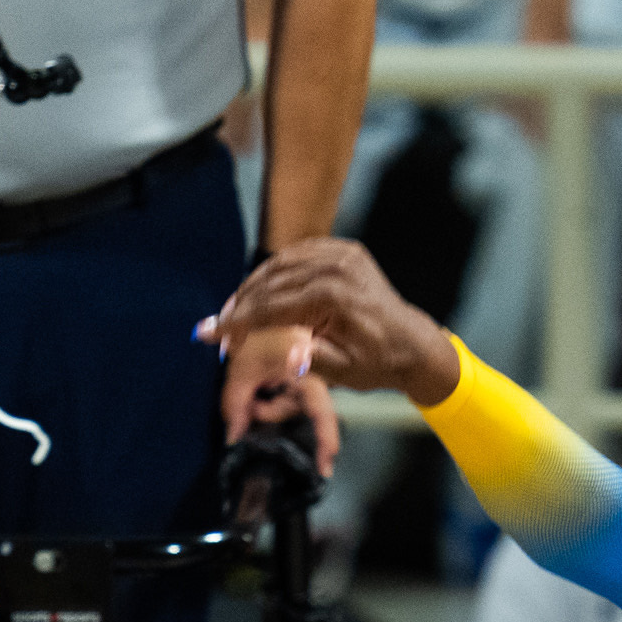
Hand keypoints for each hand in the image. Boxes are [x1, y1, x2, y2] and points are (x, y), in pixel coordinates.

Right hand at [201, 240, 457, 403]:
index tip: (208, 333)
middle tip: (215, 326)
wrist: (412, 345)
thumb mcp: (340, 370)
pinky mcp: (344, 250)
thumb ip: (305, 358)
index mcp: (334, 295)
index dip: (237, 322)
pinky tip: (259, 286)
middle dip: (239, 304)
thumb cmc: (377, 363)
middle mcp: (336, 266)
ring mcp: (341, 254)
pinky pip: (299, 253)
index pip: (272, 306)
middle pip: (272, 281)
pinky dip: (276, 269)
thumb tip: (276, 353)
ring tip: (233, 310)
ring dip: (253, 285)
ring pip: (281, 263)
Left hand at [221, 322, 341, 475]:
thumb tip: (233, 438)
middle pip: (294, 411)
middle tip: (247, 399)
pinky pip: (283, 398)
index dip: (326, 440)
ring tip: (252, 381)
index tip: (326, 466)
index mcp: (307, 369)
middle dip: (268, 411)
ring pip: (285, 406)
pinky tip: (261, 384)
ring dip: (264, 403)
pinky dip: (268, 396)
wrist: (256, 309)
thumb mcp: (241, 366)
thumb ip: (235, 404)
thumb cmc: (255, 331)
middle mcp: (312, 375)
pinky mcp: (298, 378)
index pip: (321, 411)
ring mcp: (306, 377)